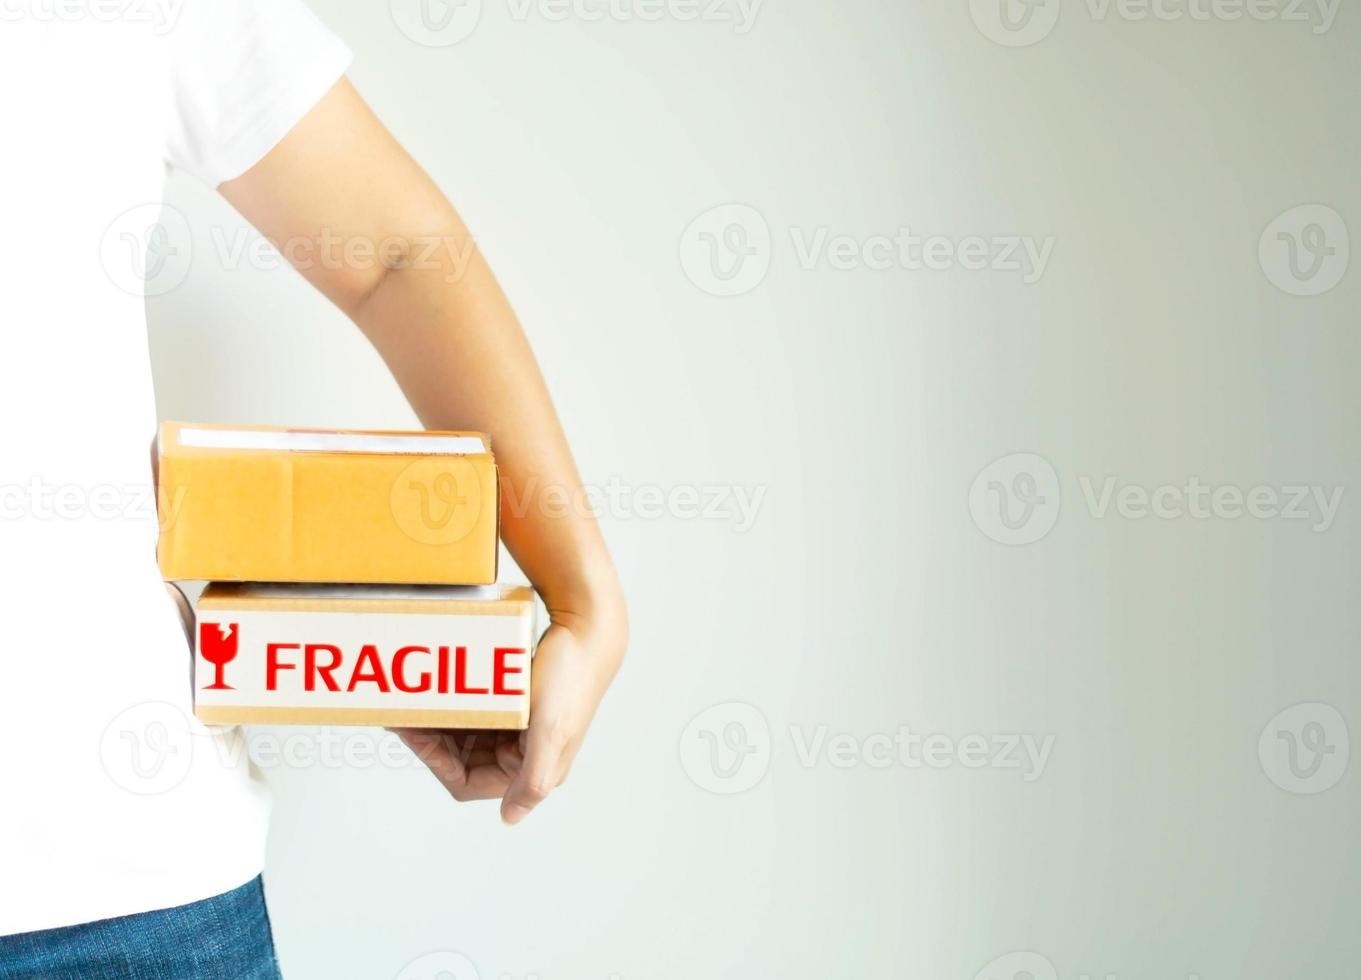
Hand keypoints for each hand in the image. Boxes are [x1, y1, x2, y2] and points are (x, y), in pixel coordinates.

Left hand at [396, 609, 625, 824]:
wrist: (588, 631)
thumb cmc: (571, 680)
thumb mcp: (551, 733)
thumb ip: (532, 781)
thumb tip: (509, 818)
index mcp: (533, 770)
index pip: (467, 782)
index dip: (435, 762)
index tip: (414, 731)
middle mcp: (524, 755)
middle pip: (461, 759)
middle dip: (432, 739)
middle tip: (405, 714)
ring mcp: (519, 729)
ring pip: (465, 735)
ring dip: (440, 721)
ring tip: (416, 702)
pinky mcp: (516, 704)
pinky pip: (476, 712)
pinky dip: (455, 704)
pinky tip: (441, 689)